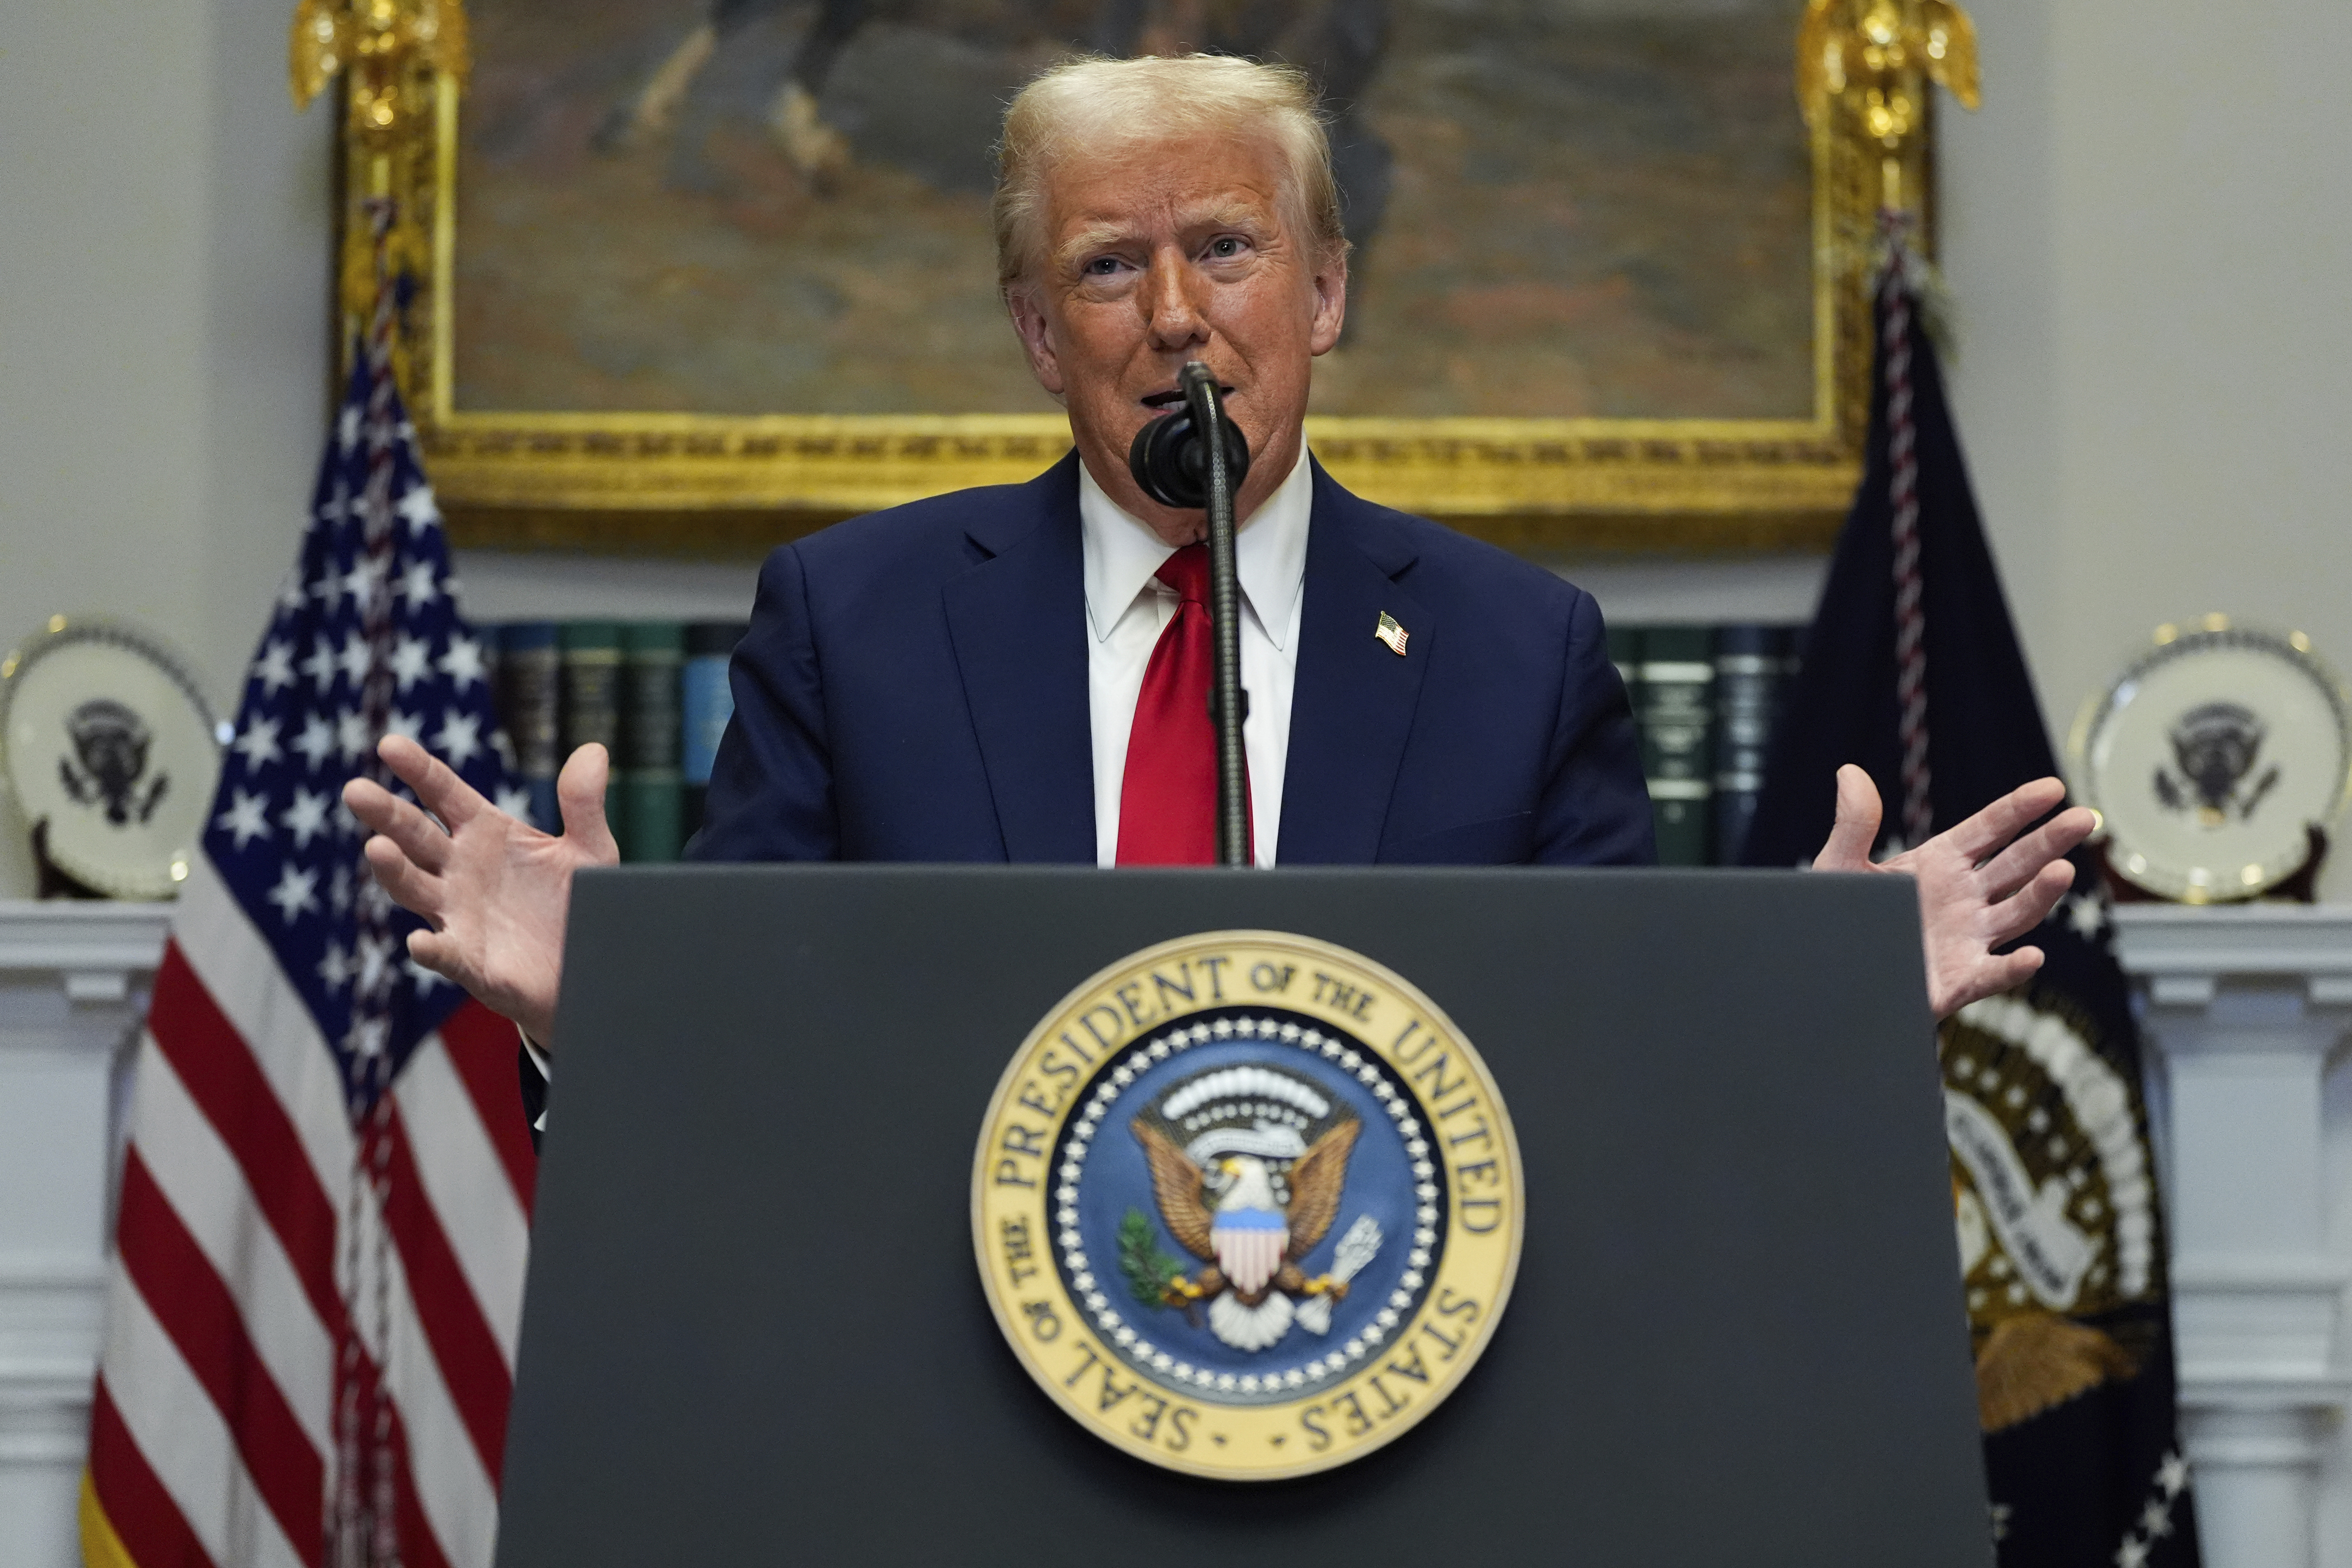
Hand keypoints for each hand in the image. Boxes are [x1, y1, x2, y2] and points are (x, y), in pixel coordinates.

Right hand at [342, 736, 618, 1046]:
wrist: (588, 966)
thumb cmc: (580, 903)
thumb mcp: (591, 849)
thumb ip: (583, 804)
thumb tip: (594, 750)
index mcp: (484, 833)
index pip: (443, 794)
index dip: (417, 770)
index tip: (389, 745)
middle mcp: (459, 870)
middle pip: (414, 835)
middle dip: (386, 814)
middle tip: (356, 791)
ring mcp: (458, 915)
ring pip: (414, 888)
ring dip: (394, 871)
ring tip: (376, 848)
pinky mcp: (471, 961)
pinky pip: (446, 953)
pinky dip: (431, 948)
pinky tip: (419, 942)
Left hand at [1811, 765, 2095, 1018]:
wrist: (1827, 971)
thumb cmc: (1837, 916)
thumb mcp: (1840, 867)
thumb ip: (1854, 825)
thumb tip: (1849, 772)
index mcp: (1941, 863)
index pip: (1990, 828)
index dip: (2020, 808)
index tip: (2053, 788)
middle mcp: (1964, 897)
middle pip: (2017, 864)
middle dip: (2050, 841)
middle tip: (2084, 818)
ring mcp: (1967, 938)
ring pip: (2017, 913)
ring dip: (2041, 894)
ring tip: (2062, 871)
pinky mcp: (1958, 979)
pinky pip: (1993, 973)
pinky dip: (2014, 967)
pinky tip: (2031, 956)